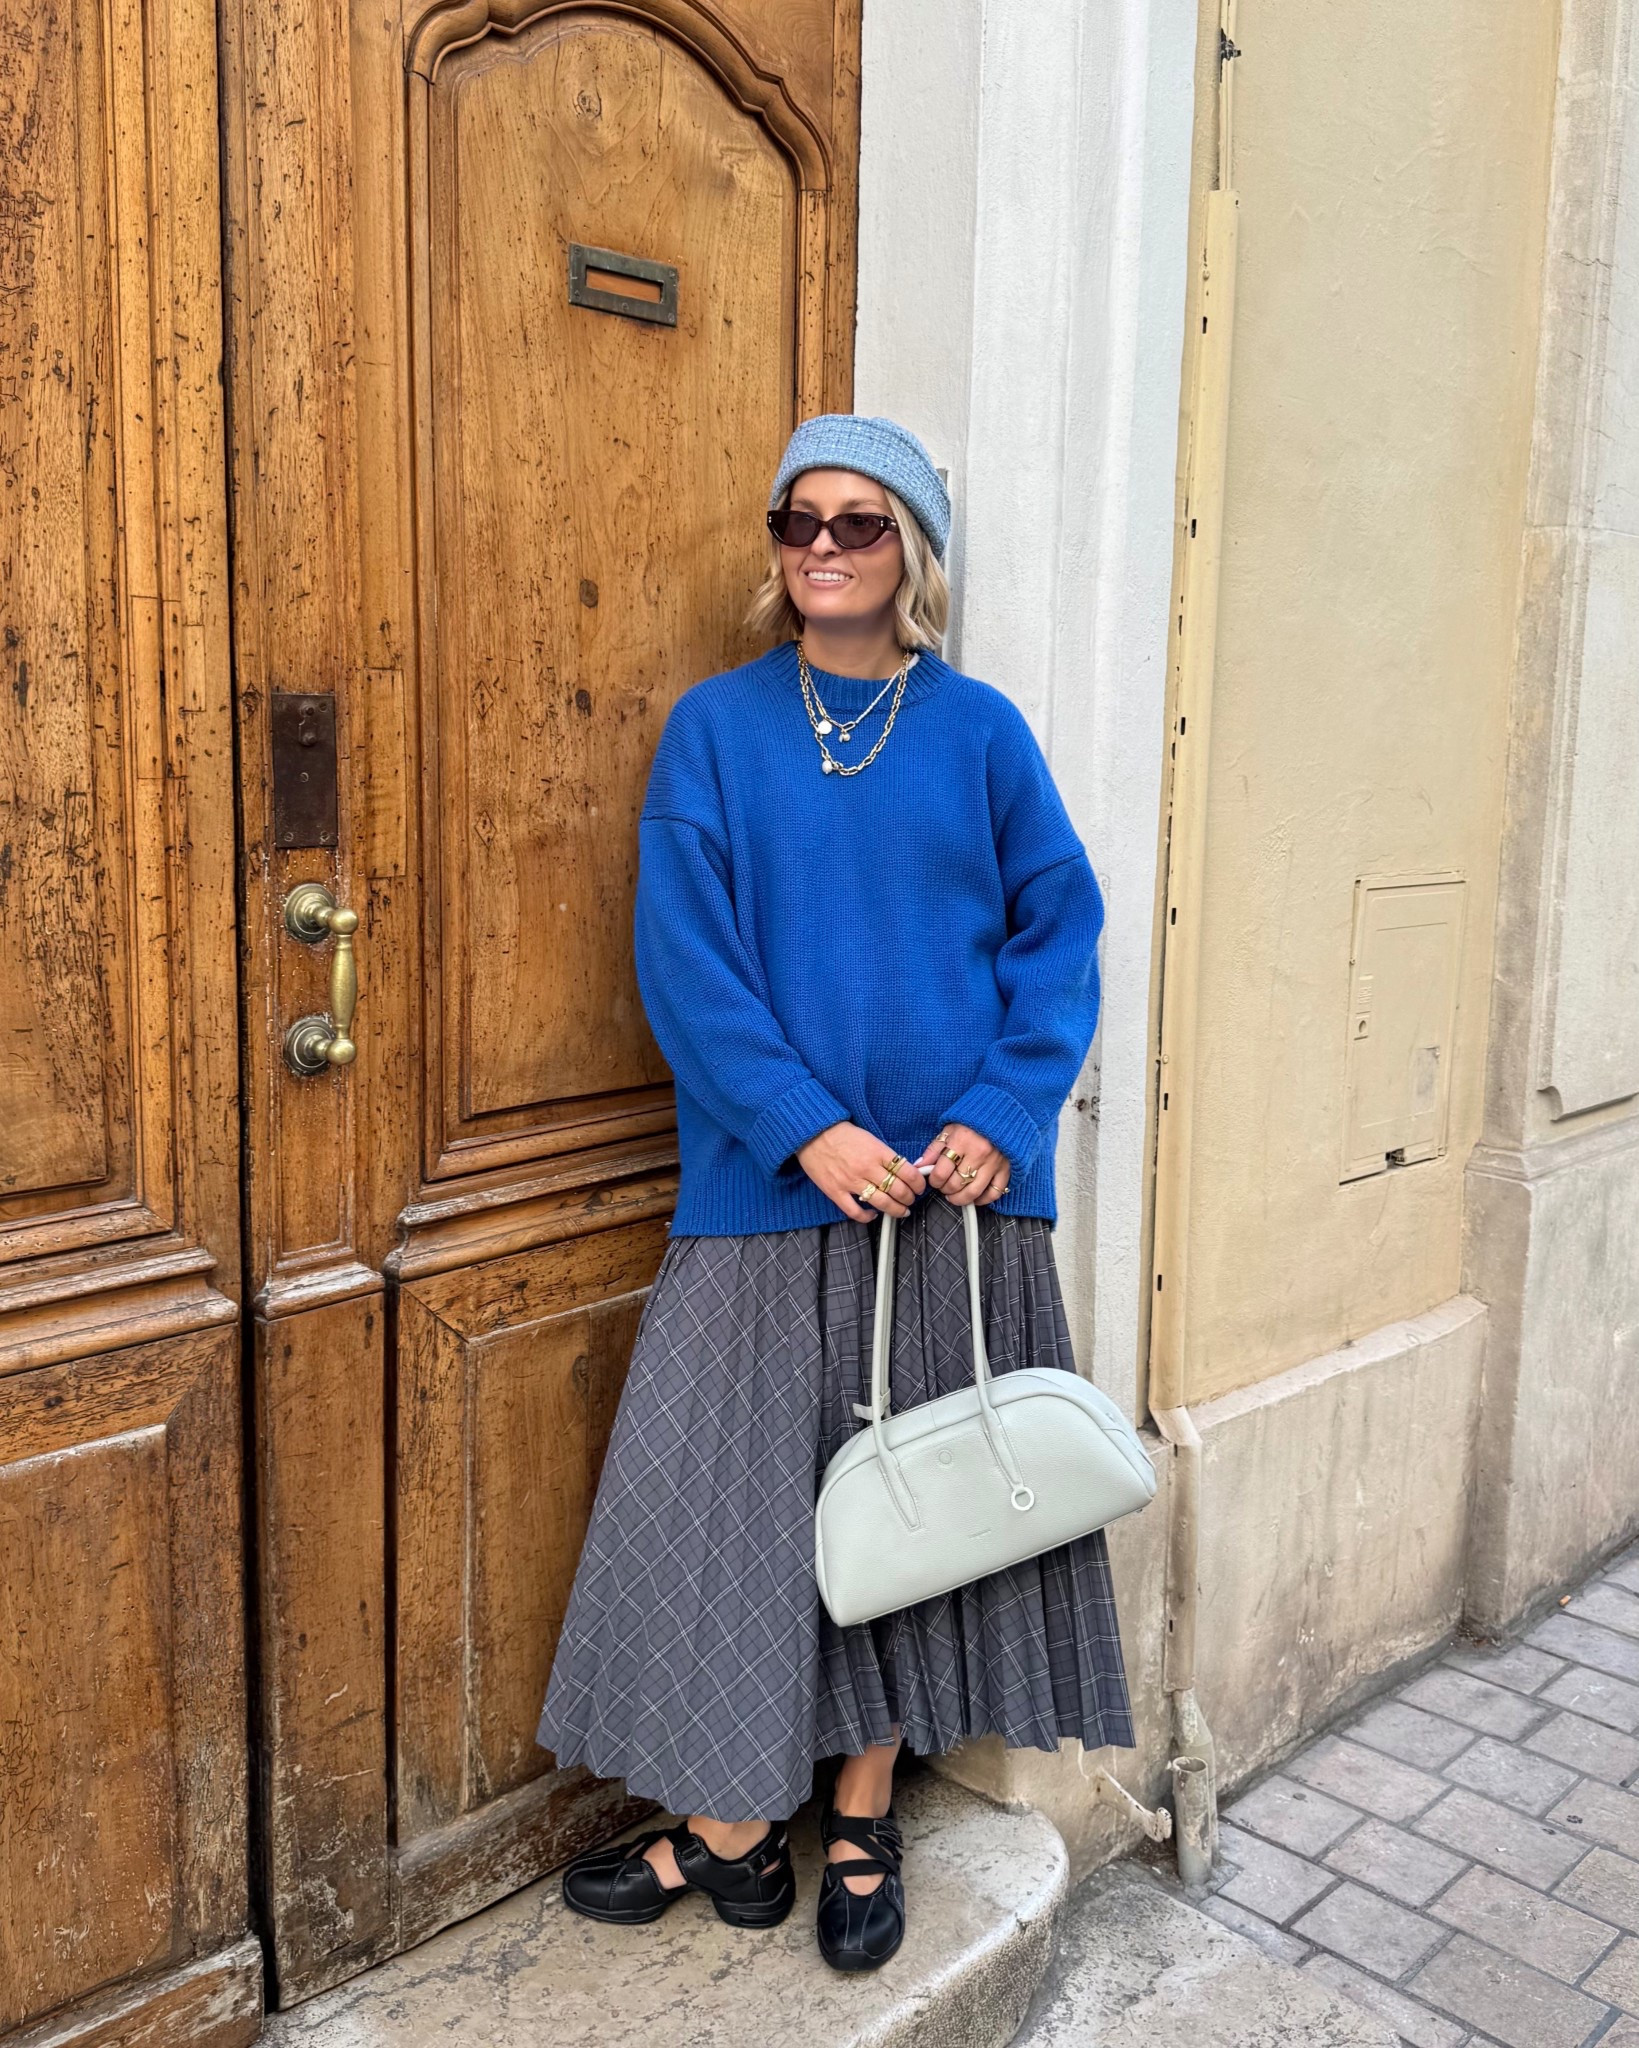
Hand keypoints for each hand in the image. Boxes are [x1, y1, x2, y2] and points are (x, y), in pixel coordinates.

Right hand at [797, 1122, 926, 1221]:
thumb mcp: (870, 1138)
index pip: (907, 1172)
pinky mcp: (836, 1191)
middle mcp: (867, 1167)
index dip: (918, 1183)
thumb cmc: (841, 1134)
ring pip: (882, 1203)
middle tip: (911, 1200)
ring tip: (900, 1211)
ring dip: (896, 1210)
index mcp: (877, 1152)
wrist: (813, 1133)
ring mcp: (851, 1181)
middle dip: (909, 1198)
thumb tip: (902, 1169)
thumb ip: (885, 1155)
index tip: (919, 1187)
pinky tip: (873, 1214)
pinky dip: (867, 1217)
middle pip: (898, 1190)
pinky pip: (855, 1211)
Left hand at [914, 1123, 1009, 1206]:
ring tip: (954, 1195)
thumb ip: (934, 1149)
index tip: (934, 1179)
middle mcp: (978, 1153)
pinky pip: (994, 1192)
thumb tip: (920, 1166)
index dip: (934, 1180)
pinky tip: (974, 1197)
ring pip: (973, 1192)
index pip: (941, 1172)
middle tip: (944, 1186)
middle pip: (956, 1184)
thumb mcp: (949, 1130)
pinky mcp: (1005, 1169)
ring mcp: (993, 1163)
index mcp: (962, 1141)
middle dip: (945, 1189)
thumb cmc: (972, 1123)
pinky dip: (983, 1199)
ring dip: (959, 1199)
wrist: (1000, 1114)